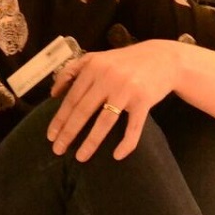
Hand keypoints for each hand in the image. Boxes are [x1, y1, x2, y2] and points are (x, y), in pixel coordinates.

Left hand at [46, 41, 181, 160]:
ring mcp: (127, 90)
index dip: (59, 118)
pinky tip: (117, 155)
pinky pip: (133, 127)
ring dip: (91, 142)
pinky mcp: (144, 101)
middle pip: (83, 110)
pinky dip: (126, 143)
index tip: (50, 136)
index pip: (72, 98)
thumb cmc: (126, 61)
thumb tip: (53, 93)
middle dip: (68, 133)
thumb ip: (73, 70)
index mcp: (94, 67)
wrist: (163, 58)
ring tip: (81, 157)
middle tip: (58, 150)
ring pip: (105, 121)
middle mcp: (108, 77)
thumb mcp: (97, 57)